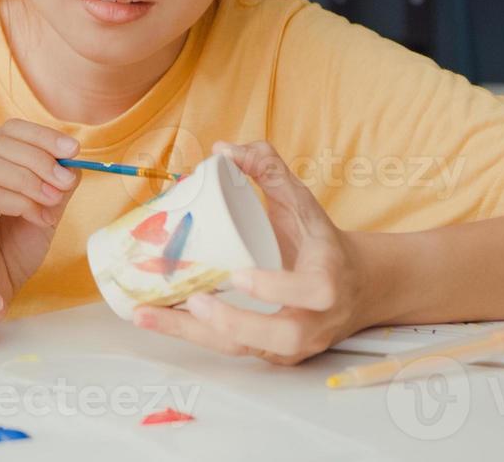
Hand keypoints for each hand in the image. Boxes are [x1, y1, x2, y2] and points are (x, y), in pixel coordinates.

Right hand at [0, 119, 78, 310]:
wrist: (2, 288)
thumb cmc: (18, 247)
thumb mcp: (46, 207)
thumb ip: (58, 181)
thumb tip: (72, 158)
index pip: (8, 130)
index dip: (41, 135)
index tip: (74, 148)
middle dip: (38, 156)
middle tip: (66, 179)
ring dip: (27, 177)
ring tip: (54, 198)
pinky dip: (23, 202)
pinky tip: (42, 219)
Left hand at [133, 141, 373, 364]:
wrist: (355, 286)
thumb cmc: (321, 241)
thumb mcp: (302, 202)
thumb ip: (268, 170)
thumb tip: (223, 149)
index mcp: (329, 280)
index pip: (313, 291)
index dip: (277, 288)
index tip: (239, 275)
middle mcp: (316, 320)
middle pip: (281, 337)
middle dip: (233, 323)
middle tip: (193, 301)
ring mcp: (295, 344)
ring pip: (248, 351)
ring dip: (195, 335)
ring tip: (148, 314)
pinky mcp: (273, 354)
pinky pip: (234, 351)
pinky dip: (193, 337)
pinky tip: (156, 319)